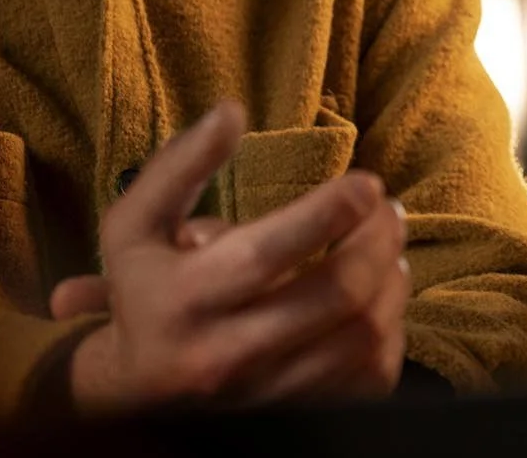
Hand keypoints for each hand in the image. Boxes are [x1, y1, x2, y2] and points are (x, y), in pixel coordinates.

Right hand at [55, 102, 411, 407]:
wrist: (134, 387)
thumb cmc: (144, 288)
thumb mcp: (136, 225)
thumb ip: (178, 166)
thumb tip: (231, 112)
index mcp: (183, 301)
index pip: (269, 254)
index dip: (330, 212)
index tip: (366, 182)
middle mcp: (225, 356)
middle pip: (337, 295)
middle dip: (378, 240)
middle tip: (386, 209)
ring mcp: (266, 393)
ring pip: (364, 334)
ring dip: (391, 278)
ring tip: (386, 246)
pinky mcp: (297, 414)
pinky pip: (371, 372)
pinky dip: (391, 326)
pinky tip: (380, 295)